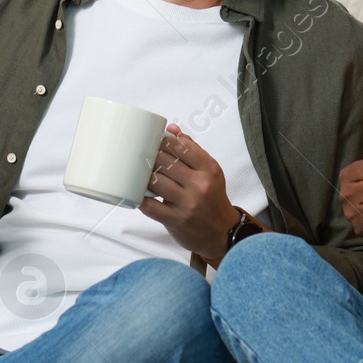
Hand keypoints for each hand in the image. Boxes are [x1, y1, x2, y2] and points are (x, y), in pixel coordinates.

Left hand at [139, 123, 240, 260]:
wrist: (221, 232)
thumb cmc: (212, 198)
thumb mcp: (209, 172)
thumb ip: (192, 150)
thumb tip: (172, 129)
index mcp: (210, 169)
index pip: (181, 146)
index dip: (163, 142)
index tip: (156, 142)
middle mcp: (200, 185)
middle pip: (164, 161)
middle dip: (152, 158)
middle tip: (145, 158)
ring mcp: (188, 204)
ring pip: (155, 181)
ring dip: (145, 177)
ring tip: (143, 176)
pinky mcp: (176, 220)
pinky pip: (150, 206)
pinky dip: (141, 199)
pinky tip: (140, 194)